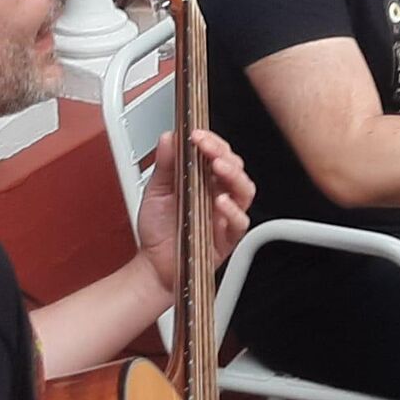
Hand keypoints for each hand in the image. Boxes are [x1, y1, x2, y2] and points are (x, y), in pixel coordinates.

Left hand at [136, 128, 255, 292]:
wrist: (154, 265)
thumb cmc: (159, 230)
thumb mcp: (156, 191)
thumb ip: (165, 164)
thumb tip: (170, 137)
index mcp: (204, 179)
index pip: (218, 153)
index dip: (211, 141)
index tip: (196, 134)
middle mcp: (219, 193)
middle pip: (235, 167)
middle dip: (222, 152)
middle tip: (207, 146)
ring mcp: (226, 214)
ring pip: (244, 190)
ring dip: (233, 175)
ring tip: (219, 167)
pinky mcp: (228, 236)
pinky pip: (240, 221)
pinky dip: (232, 210)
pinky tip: (220, 203)